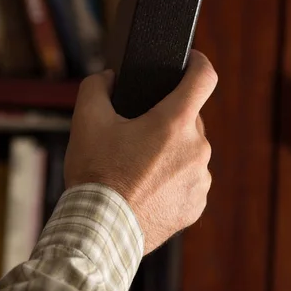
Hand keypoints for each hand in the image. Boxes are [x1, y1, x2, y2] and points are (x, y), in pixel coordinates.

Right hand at [64, 50, 217, 254]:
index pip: (204, 78)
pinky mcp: (195, 206)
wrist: (100, 229)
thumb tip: (107, 78)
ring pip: (188, 153)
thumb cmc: (95, 175)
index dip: (199, 63)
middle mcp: (196, 149)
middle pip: (187, 119)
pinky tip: (145, 190)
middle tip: (134, 135)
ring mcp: (199, 180)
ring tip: (136, 169)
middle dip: (164, 121)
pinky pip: (188, 182)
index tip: (192, 61)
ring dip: (168, 153)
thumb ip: (95, 87)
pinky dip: (171, 181)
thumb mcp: (86, 122)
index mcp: (173, 123)